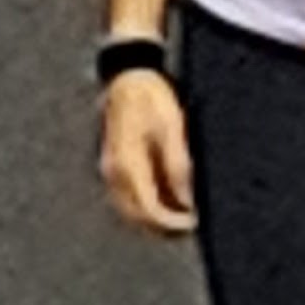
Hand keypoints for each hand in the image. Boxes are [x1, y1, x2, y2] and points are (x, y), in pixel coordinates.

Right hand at [99, 68, 196, 233]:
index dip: (171, 223)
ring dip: (154, 218)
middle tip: (190, 226)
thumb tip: (187, 200)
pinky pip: (128, 197)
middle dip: (163, 227)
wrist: (127, 77)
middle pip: (136, 217)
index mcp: (128, 164)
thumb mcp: (172, 128)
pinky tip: (169, 199)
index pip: (148, 210)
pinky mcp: (114, 166)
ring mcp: (111, 170)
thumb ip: (178, 166)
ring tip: (183, 215)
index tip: (193, 223)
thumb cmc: (151, 97)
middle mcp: (114, 173)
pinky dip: (147, 205)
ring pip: (131, 210)